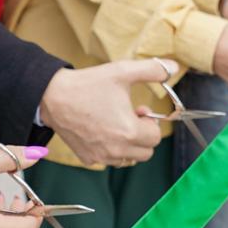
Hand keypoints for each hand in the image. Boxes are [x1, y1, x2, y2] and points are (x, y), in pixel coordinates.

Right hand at [39, 60, 170, 166]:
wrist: (53, 97)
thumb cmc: (88, 84)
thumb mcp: (123, 71)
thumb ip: (153, 70)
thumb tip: (174, 67)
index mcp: (129, 131)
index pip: (155, 137)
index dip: (151, 122)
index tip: (139, 109)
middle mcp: (116, 150)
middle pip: (146, 152)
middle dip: (143, 134)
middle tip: (130, 116)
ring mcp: (101, 157)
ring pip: (128, 159)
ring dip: (129, 144)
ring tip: (116, 123)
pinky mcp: (87, 158)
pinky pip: (109, 160)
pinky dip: (111, 149)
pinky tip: (101, 130)